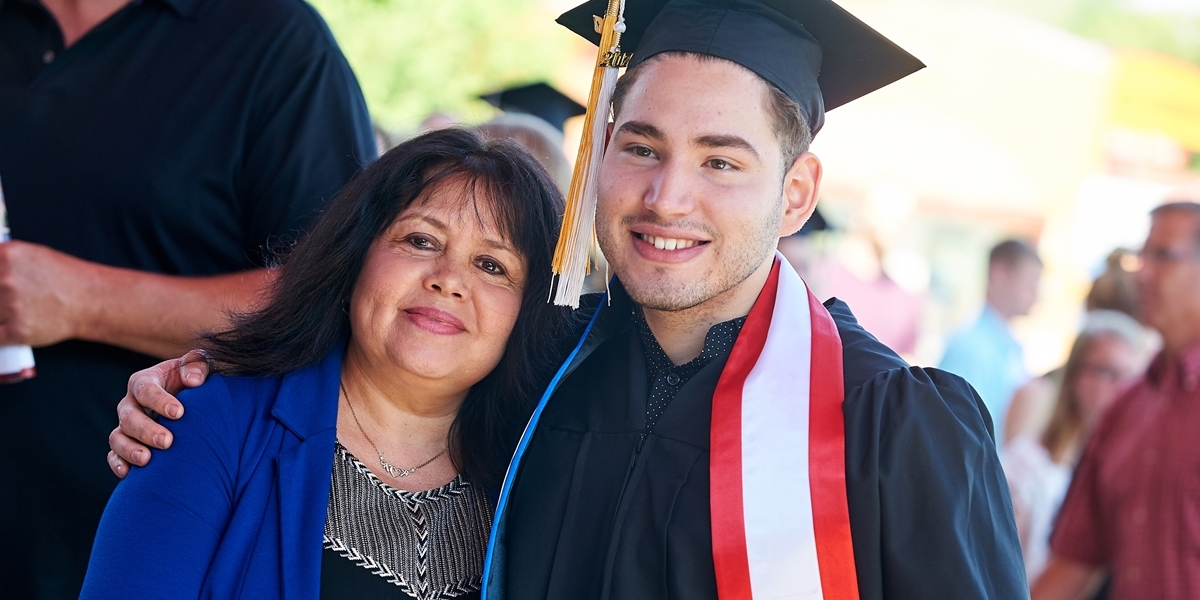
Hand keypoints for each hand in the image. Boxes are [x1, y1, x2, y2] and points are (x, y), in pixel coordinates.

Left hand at [0, 240, 89, 346]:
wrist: (90, 300)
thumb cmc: (61, 276)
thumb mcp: (28, 254)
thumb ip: (0, 260)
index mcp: (7, 255)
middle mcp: (6, 279)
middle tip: (7, 298)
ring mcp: (11, 306)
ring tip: (17, 308)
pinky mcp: (17, 331)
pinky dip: (1, 332)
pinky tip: (9, 325)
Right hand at [108, 350, 210, 477]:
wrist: (192, 400)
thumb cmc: (194, 380)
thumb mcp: (197, 366)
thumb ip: (197, 366)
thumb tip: (194, 380)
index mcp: (145, 381)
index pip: (146, 389)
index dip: (159, 401)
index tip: (179, 413)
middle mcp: (131, 403)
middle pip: (129, 417)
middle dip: (146, 430)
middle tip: (167, 441)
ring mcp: (126, 426)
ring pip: (117, 437)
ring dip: (129, 449)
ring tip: (146, 460)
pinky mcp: (126, 444)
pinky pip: (114, 456)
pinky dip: (118, 464)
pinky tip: (128, 473)